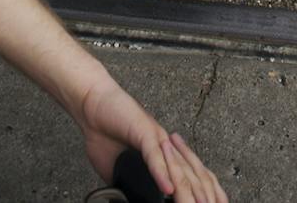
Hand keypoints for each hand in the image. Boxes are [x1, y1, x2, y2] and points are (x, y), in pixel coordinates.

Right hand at [77, 81, 226, 202]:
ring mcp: (158, 138)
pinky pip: (155, 156)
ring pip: (177, 167)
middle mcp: (169, 146)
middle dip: (203, 195)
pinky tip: (167, 188)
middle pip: (193, 175)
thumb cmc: (105, 130)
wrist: (92, 102)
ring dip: (188, 190)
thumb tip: (127, 199)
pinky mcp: (144, 132)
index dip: (205, 193)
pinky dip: (161, 173)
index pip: (192, 178)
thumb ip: (128, 182)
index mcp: (167, 155)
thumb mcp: (117, 167)